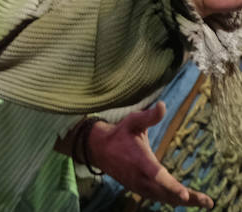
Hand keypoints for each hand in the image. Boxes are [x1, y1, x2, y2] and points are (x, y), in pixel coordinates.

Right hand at [83, 104, 212, 208]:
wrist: (98, 149)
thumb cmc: (119, 133)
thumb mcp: (132, 121)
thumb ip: (149, 116)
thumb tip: (163, 104)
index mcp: (139, 159)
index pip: (157, 175)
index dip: (171, 185)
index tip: (184, 194)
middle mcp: (139, 176)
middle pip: (166, 192)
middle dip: (187, 198)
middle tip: (208, 202)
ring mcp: (138, 185)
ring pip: (164, 198)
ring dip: (183, 201)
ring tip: (204, 202)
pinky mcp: (139, 190)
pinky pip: (159, 198)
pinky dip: (173, 200)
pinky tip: (188, 201)